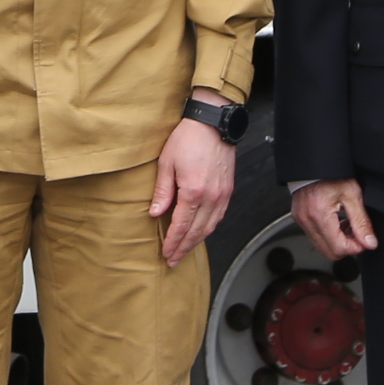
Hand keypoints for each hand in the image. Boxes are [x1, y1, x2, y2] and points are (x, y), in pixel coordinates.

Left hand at [149, 117, 235, 264]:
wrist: (213, 123)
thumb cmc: (188, 138)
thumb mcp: (166, 162)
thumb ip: (162, 191)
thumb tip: (155, 213)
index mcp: (193, 191)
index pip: (181, 225)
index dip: (173, 242)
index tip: (166, 253)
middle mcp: (211, 197)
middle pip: (197, 231)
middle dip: (184, 248)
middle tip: (174, 260)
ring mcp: (222, 195)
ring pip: (210, 227)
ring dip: (197, 242)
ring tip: (185, 251)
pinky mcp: (228, 190)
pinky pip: (219, 217)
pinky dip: (209, 229)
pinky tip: (201, 233)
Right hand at [293, 176, 377, 260]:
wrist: (315, 163)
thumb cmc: (332, 173)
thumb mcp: (352, 195)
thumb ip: (362, 222)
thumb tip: (369, 242)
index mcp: (320, 215)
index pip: (339, 248)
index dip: (355, 247)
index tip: (363, 239)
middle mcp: (307, 220)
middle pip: (329, 251)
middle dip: (346, 246)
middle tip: (356, 233)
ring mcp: (301, 220)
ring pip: (322, 246)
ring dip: (337, 241)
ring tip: (347, 224)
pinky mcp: (300, 218)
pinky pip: (315, 236)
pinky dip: (329, 234)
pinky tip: (337, 222)